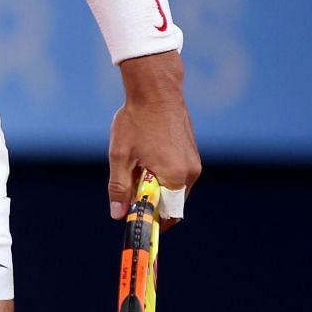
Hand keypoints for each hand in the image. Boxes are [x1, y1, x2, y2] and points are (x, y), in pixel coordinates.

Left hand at [108, 51, 200, 225]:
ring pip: (173, 188)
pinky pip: (177, 175)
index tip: (133, 218)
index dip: (150, 220)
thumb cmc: (136, 121)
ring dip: (154, 187)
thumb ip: (119, 188)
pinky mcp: (192, 154)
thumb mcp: (120, 156)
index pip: (168, 215)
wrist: (156, 91)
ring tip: (136, 164)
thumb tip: (118, 215)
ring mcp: (194, 163)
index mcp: (175, 177)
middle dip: (150, 201)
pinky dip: (161, 175)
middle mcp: (191, 173)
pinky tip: (146, 156)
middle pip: (171, 203)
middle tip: (128, 188)